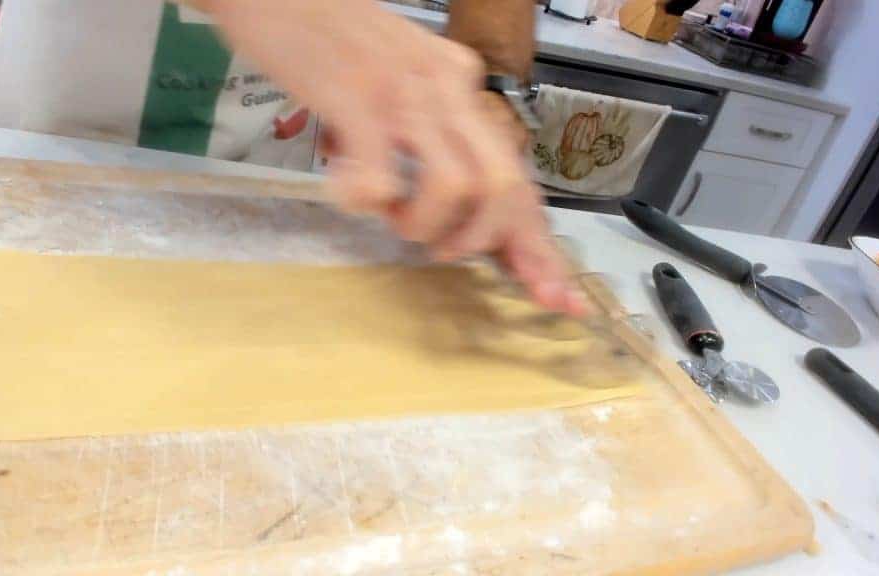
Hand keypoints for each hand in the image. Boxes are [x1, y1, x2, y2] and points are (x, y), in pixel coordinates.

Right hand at [200, 0, 583, 314]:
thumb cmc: (325, 35)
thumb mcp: (395, 74)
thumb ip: (423, 124)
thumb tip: (437, 195)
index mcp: (458, 80)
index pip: (513, 171)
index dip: (536, 243)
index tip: (553, 295)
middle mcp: (445, 85)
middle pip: (503, 185)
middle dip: (480, 239)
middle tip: (440, 250)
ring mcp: (403, 91)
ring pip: (455, 186)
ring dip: (423, 224)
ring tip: (391, 216)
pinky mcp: (357, 96)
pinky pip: (381, 176)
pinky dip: (366, 202)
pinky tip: (346, 191)